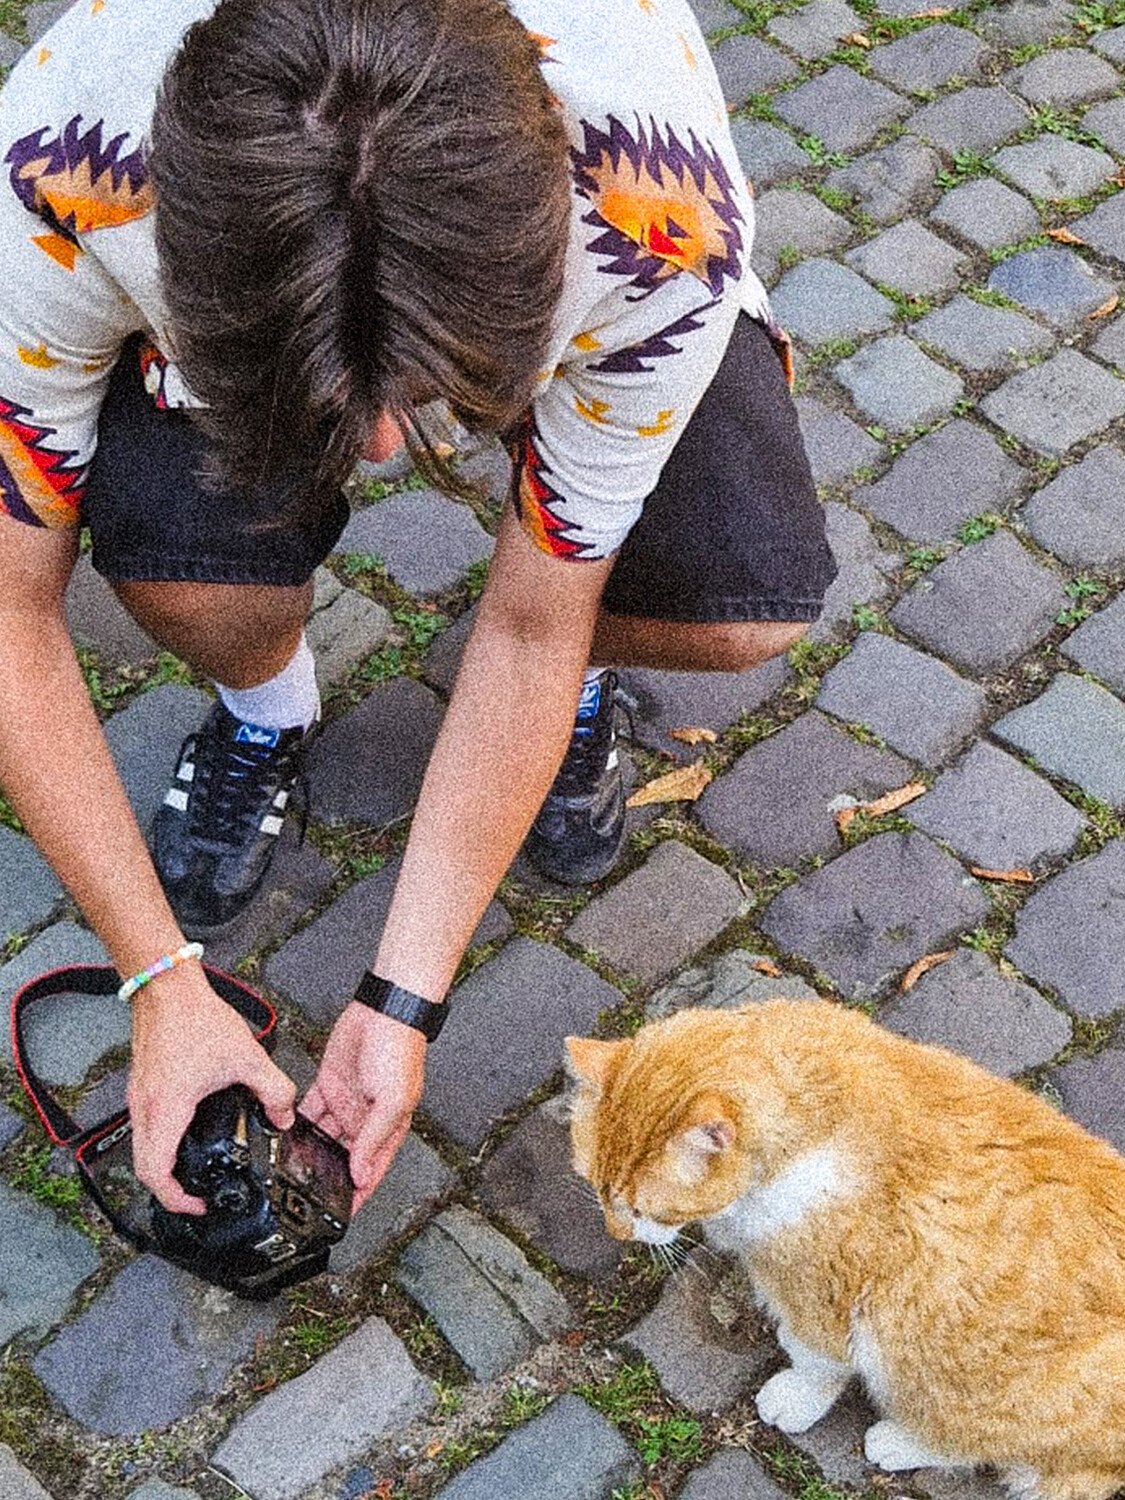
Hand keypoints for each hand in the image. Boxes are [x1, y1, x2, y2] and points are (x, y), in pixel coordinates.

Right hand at [127, 964, 296, 1213]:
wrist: (166, 987)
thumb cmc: (195, 1017)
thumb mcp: (246, 1056)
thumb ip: (273, 1089)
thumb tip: (285, 1116)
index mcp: (167, 1108)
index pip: (156, 1173)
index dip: (175, 1200)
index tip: (198, 1205)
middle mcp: (145, 1108)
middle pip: (144, 1169)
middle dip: (169, 1191)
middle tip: (198, 1196)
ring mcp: (139, 1098)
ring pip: (142, 1149)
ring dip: (164, 1167)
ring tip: (195, 1172)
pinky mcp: (142, 1087)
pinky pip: (146, 1129)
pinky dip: (162, 1143)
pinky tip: (189, 1136)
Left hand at [302, 1003, 425, 1209]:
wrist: (383, 1011)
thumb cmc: (400, 1050)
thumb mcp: (394, 1101)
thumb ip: (373, 1138)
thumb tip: (360, 1174)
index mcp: (387, 1128)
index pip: (369, 1170)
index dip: (356, 1194)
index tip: (339, 1215)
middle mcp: (365, 1119)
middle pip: (343, 1157)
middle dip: (327, 1175)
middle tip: (304, 1194)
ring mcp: (345, 1102)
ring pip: (322, 1137)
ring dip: (308, 1150)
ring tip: (287, 1169)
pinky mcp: (328, 1084)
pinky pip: (308, 1110)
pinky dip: (295, 1121)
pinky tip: (282, 1133)